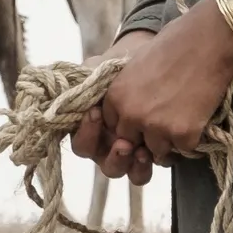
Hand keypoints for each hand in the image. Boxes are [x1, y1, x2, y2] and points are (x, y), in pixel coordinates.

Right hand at [71, 31, 164, 176]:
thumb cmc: (122, 67)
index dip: (87, 134)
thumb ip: (85, 78)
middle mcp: (107, 146)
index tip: (95, 113)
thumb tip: (74, 86)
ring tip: (141, 152)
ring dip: (132, 166)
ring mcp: (129, 152)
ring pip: (126, 172)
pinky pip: (146, 169)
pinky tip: (158, 152)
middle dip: (114, 156)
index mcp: (91, 130)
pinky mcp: (151, 153)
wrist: (153, 60)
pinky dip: (151, 164)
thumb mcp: (101, 68)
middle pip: (105, 165)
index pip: (82, 144)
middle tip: (124, 143)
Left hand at [77, 13, 232, 182]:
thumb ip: (127, 90)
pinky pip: (184, 149)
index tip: (145, 113)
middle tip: (166, 117)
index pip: (112, 126)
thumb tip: (128, 108)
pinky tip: (198, 116)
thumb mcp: (136, 64)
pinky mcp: (182, 134)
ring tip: (184, 115)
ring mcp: (156, 127)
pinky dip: (192, 137)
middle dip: (146, 135)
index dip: (130, 122)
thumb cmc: (174, 44)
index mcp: (116, 97)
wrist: (207, 41)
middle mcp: (131, 115)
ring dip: (169, 139)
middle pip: (131, 142)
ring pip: (157, 151)